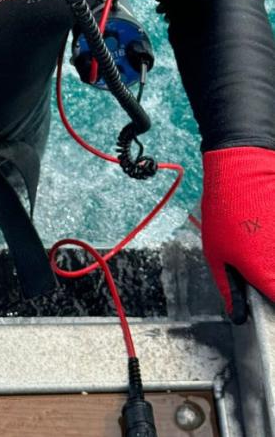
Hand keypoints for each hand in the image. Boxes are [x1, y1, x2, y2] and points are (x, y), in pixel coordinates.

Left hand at [201, 146, 274, 322]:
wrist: (245, 169)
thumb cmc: (225, 210)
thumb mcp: (215, 252)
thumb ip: (228, 287)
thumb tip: (236, 315)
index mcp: (267, 275)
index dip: (273, 304)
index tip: (267, 300)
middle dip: (273, 282)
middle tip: (263, 274)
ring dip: (274, 262)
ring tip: (261, 244)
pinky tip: (268, 231)